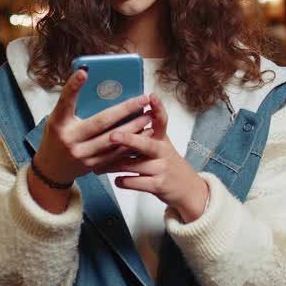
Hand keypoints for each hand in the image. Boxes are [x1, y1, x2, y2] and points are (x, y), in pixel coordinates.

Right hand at [31, 68, 152, 186]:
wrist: (52, 169)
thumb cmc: (57, 137)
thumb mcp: (58, 120)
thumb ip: (73, 105)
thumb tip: (95, 83)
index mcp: (58, 124)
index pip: (65, 102)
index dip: (74, 86)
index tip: (85, 71)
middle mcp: (69, 139)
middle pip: (101, 121)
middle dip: (125, 109)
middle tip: (143, 99)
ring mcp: (82, 155)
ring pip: (113, 139)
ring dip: (134, 127)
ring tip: (149, 115)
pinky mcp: (93, 165)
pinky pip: (116, 153)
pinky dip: (131, 143)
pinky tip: (144, 134)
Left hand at [94, 94, 209, 222]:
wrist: (188, 190)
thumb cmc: (166, 164)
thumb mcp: (161, 147)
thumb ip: (145, 135)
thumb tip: (120, 121)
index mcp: (163, 139)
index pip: (162, 121)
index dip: (158, 108)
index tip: (151, 96)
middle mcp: (164, 152)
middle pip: (146, 144)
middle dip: (128, 139)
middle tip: (112, 135)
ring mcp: (162, 169)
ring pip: (134, 165)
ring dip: (113, 165)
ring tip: (97, 166)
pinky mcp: (159, 185)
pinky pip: (135, 182)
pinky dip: (123, 181)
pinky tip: (117, 180)